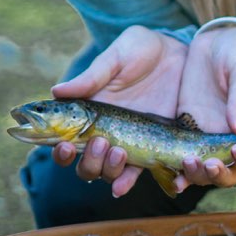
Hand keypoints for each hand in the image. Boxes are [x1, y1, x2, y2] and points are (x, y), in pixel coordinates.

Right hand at [51, 25, 186, 196]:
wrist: (180, 53)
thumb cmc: (142, 50)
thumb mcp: (118, 57)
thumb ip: (92, 76)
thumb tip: (56, 90)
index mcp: (89, 112)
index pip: (65, 139)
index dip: (59, 149)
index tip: (64, 145)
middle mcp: (105, 132)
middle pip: (85, 164)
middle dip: (88, 161)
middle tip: (100, 141)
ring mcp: (129, 142)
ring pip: (108, 172)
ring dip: (108, 169)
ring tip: (119, 151)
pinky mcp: (153, 147)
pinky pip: (139, 172)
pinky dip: (129, 182)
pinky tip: (125, 186)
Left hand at [173, 25, 235, 191]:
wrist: (217, 39)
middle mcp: (230, 137)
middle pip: (229, 172)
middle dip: (219, 174)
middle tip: (208, 163)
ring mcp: (206, 135)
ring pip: (203, 170)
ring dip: (197, 173)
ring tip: (187, 161)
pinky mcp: (185, 127)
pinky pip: (180, 155)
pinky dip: (174, 167)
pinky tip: (165, 168)